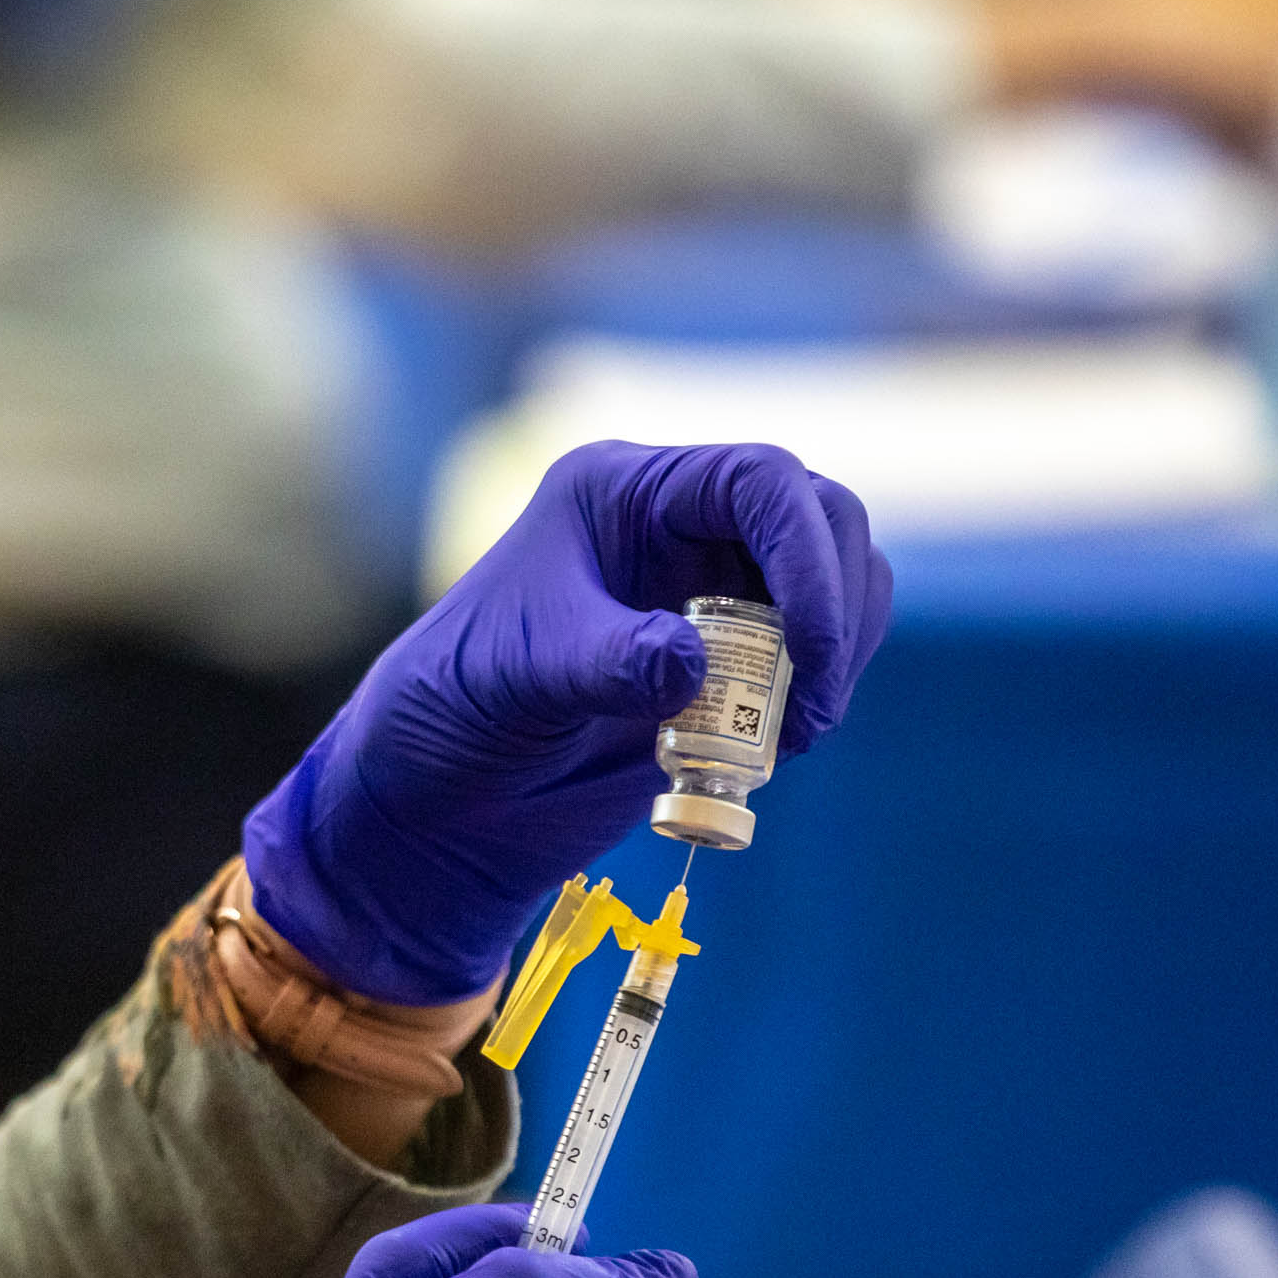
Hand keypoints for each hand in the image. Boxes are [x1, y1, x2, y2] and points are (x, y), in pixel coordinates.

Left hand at [242, 440, 888, 1003]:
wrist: (441, 798)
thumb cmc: (455, 711)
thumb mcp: (519, 676)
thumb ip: (607, 664)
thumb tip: (694, 664)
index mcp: (623, 492)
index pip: (758, 480)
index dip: (805, 553)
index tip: (808, 647)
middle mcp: (677, 526)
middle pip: (818, 520)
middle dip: (835, 607)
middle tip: (812, 705)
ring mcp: (708, 588)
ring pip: (834, 584)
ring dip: (836, 656)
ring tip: (790, 735)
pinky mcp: (729, 658)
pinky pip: (814, 654)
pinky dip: (815, 694)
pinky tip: (768, 749)